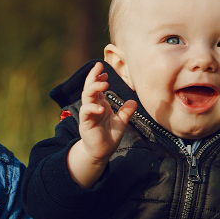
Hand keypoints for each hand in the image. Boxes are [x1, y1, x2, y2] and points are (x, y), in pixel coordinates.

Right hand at [67, 61, 137, 187]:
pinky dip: (93, 107)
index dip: (99, 77)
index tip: (106, 71)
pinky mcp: (85, 122)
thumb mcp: (121, 122)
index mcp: (100, 104)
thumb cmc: (109, 136)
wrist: (102, 152)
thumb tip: (134, 102)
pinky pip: (86, 111)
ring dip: (94, 88)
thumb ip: (126, 112)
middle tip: (99, 66)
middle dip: (93, 76)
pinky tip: (101, 107)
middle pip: (89, 87)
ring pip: (86, 96)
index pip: (97, 86)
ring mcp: (88, 114)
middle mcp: (92, 106)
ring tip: (104, 83)